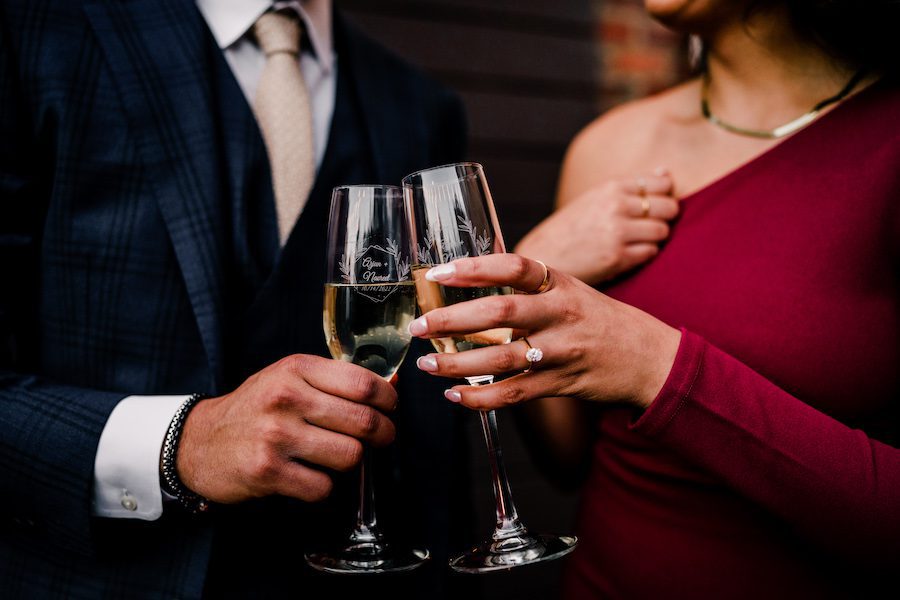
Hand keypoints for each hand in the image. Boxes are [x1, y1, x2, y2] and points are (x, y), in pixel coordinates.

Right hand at [176, 355, 396, 503]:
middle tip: (382, 438)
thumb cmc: (255, 409)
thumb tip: (391, 386)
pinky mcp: (268, 471)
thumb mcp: (289, 379)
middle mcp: (286, 398)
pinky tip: (309, 475)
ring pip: (349, 456)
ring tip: (339, 456)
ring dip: (351, 461)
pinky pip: (323, 487)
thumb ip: (334, 381)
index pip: (362, 383)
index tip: (390, 408)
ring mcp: (276, 436)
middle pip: (362, 421)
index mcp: (295, 369)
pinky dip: (323, 486)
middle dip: (383, 434)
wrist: (199, 442)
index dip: (388, 399)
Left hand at [409, 255, 680, 409]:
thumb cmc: (601, 320)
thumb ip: (529, 287)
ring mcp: (561, 352)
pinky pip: (513, 394)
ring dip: (458, 362)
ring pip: (501, 358)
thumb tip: (472, 282)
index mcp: (560, 284)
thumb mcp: (570, 291)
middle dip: (453, 319)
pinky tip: (454, 394)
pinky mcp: (560, 384)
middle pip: (500, 312)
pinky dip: (480, 397)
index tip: (438, 272)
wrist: (650, 358)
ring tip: (426, 363)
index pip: (514, 266)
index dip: (475, 267)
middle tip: (418, 325)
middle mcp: (560, 314)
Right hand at [515, 171, 677, 285]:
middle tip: (648, 227)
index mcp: (612, 187)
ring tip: (636, 242)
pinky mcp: (618, 257)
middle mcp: (617, 206)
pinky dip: (644, 254)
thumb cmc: (572, 227)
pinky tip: (628, 254)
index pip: (662, 184)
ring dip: (655, 238)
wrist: (543, 256)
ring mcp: (618, 232)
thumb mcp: (597, 197)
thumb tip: (666, 172)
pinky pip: (651, 252)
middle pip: (668, 208)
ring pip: (662, 231)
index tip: (651, 207)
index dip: (664, 197)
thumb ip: (632, 186)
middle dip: (664, 218)